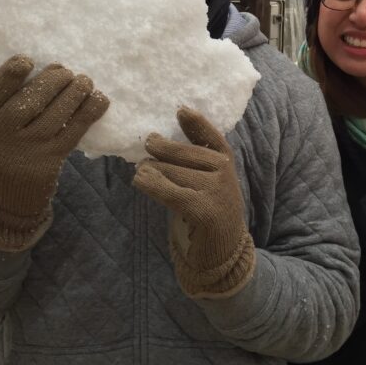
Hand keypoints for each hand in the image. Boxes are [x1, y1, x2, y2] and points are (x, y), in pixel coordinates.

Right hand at [0, 55, 108, 250]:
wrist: (5, 203)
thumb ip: (1, 106)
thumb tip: (32, 68)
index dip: (12, 72)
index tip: (28, 60)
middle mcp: (3, 136)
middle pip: (30, 99)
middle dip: (52, 79)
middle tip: (65, 71)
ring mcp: (28, 149)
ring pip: (56, 112)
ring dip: (75, 91)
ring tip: (84, 81)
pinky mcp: (51, 159)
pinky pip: (74, 130)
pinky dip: (89, 112)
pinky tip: (99, 99)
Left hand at [133, 107, 254, 298]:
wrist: (222, 255)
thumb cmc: (207, 212)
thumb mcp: (205, 182)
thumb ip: (191, 162)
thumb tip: (155, 141)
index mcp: (226, 161)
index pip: (210, 136)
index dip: (195, 122)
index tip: (179, 109)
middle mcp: (224, 172)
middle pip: (181, 152)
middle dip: (158, 152)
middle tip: (144, 154)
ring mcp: (216, 190)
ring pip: (171, 171)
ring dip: (150, 171)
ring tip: (141, 174)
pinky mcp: (203, 210)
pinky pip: (170, 191)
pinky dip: (151, 184)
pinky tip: (140, 180)